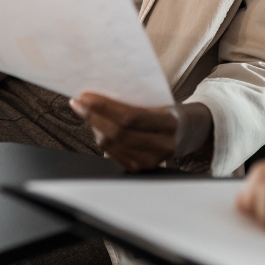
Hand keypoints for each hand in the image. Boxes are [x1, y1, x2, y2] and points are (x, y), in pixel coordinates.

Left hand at [69, 93, 211, 171]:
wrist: (186, 132)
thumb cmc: (166, 111)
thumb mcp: (158, 102)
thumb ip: (133, 101)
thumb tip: (97, 96)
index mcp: (169, 123)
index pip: (130, 116)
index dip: (104, 107)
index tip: (85, 95)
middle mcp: (163, 145)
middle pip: (118, 132)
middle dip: (93, 116)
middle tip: (78, 103)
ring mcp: (151, 160)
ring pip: (112, 144)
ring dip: (94, 127)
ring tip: (85, 112)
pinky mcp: (141, 168)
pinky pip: (113, 154)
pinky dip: (101, 139)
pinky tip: (95, 127)